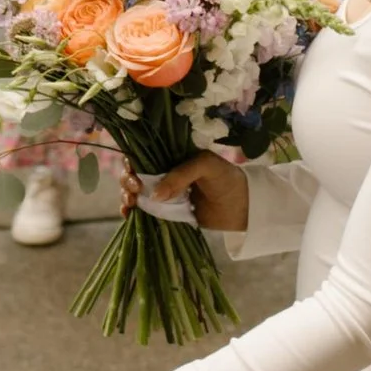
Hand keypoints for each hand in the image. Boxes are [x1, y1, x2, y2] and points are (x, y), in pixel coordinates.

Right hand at [119, 149, 250, 236]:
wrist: (242, 207)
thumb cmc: (226, 179)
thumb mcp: (205, 166)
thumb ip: (180, 175)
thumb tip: (155, 195)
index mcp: (171, 156)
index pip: (143, 155)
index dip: (133, 164)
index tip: (136, 176)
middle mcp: (164, 173)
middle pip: (135, 174)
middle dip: (128, 182)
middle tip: (136, 191)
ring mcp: (164, 194)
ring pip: (136, 193)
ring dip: (127, 197)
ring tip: (130, 205)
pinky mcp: (167, 213)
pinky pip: (145, 211)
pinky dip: (132, 213)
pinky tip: (128, 215)